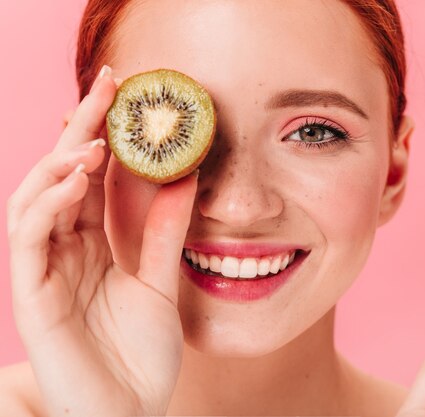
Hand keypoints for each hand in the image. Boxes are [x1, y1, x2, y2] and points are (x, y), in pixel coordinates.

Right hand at [7, 65, 197, 416]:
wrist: (131, 411)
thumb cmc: (140, 353)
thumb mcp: (160, 281)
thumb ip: (164, 233)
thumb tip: (185, 178)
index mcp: (92, 243)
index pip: (92, 177)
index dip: (104, 133)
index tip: (126, 93)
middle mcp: (64, 249)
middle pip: (62, 175)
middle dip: (80, 128)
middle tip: (106, 85)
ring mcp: (45, 270)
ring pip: (35, 199)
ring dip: (60, 162)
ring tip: (93, 138)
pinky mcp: (32, 296)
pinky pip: (28, 239)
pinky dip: (47, 204)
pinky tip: (73, 180)